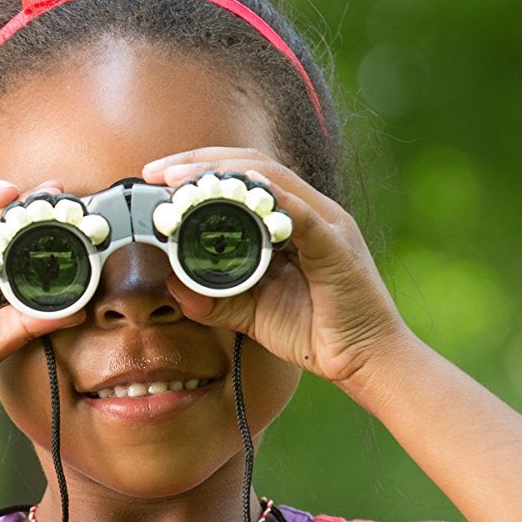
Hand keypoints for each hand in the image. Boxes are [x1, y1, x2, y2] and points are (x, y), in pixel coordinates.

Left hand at [139, 147, 415, 385]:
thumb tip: (171, 283)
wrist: (363, 359)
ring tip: (183, 180)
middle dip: (202, 161)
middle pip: (253, 166)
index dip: (201, 168)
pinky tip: (236, 194)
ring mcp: (326, 224)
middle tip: (159, 170)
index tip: (158, 176)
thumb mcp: (249, 312)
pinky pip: (299, 213)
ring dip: (223, 174)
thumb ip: (213, 297)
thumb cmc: (314, 331)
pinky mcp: (336, 245)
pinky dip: (268, 199)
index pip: (244, 177)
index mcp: (289, 221)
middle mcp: (309, 212)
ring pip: (272, 179)